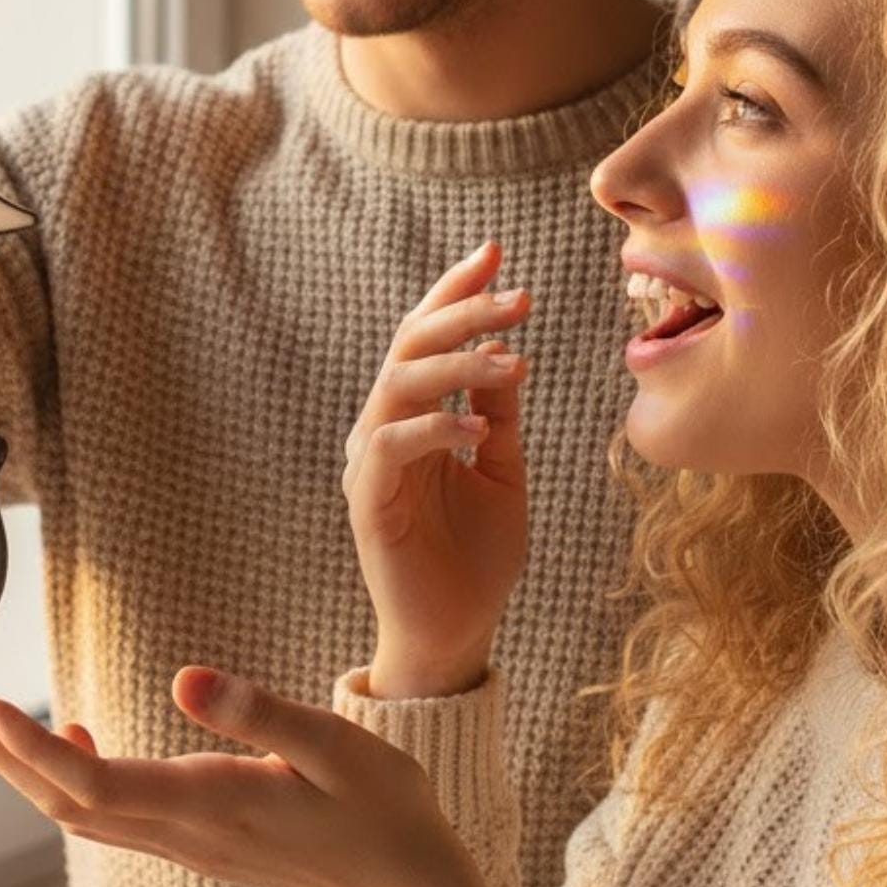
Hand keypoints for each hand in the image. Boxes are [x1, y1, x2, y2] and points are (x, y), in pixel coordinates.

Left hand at [0, 668, 492, 886]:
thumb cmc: (384, 807)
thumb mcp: (336, 743)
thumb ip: (259, 711)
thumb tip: (183, 677)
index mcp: (211, 803)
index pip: (93, 782)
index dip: (33, 747)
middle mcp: (187, 832)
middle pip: (69, 803)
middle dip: (8, 758)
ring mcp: (193, 844)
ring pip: (86, 814)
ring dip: (32, 770)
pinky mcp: (204, 842)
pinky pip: (118, 817)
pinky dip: (76, 780)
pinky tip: (78, 739)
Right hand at [346, 241, 529, 697]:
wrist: (455, 635)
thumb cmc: (476, 557)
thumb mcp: (503, 470)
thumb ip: (497, 414)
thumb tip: (507, 348)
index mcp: (413, 416)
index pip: (427, 336)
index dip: (456, 290)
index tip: (496, 250)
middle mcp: (383, 427)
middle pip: (411, 346)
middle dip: (463, 311)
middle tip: (518, 295)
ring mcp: (370, 462)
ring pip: (400, 384)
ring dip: (457, 364)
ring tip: (513, 358)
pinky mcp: (368, 501)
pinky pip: (392, 446)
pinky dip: (435, 427)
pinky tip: (478, 428)